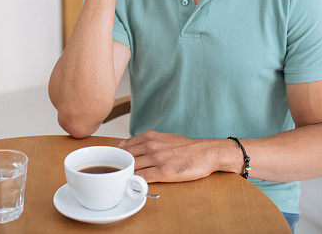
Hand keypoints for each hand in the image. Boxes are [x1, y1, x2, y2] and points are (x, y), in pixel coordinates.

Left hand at [118, 131, 235, 182]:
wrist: (206, 152)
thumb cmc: (186, 147)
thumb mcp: (164, 137)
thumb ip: (147, 142)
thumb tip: (130, 146)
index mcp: (150, 137)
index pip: (125, 146)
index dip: (118, 156)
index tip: (116, 162)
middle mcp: (151, 146)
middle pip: (126, 157)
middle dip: (120, 166)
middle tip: (116, 174)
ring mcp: (157, 159)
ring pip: (133, 167)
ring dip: (126, 174)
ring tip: (122, 180)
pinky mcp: (163, 172)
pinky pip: (143, 177)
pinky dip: (136, 181)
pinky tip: (133, 184)